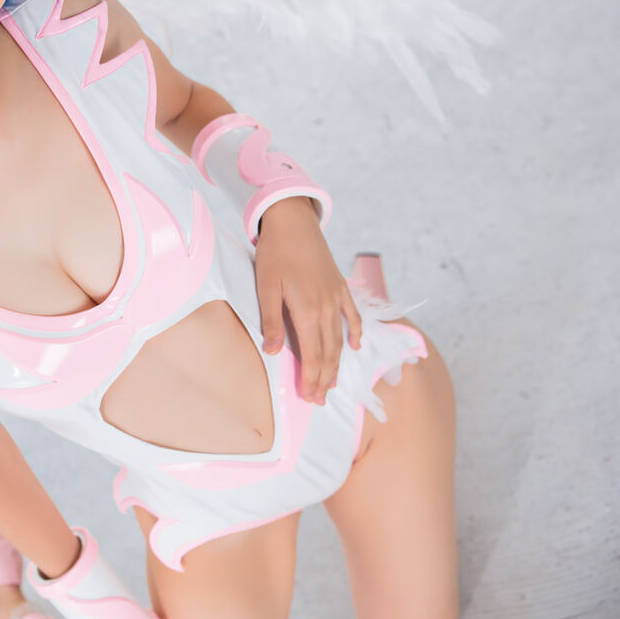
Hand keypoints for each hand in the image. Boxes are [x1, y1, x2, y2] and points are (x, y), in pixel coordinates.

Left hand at [254, 197, 362, 404]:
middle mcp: (327, 308)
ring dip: (337, 363)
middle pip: (329, 352)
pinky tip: (356, 346)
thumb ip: (271, 321)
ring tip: (333, 383)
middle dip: (324, 378)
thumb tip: (272, 352)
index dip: (312, 378)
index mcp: (308, 310)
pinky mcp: (340, 287)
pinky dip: (355, 332)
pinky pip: (352, 315)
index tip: (308, 397)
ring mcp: (337, 297)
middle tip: (319, 400)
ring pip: (340, 339)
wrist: (293, 222)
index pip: (312, 354)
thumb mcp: (266, 287)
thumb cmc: (275, 253)